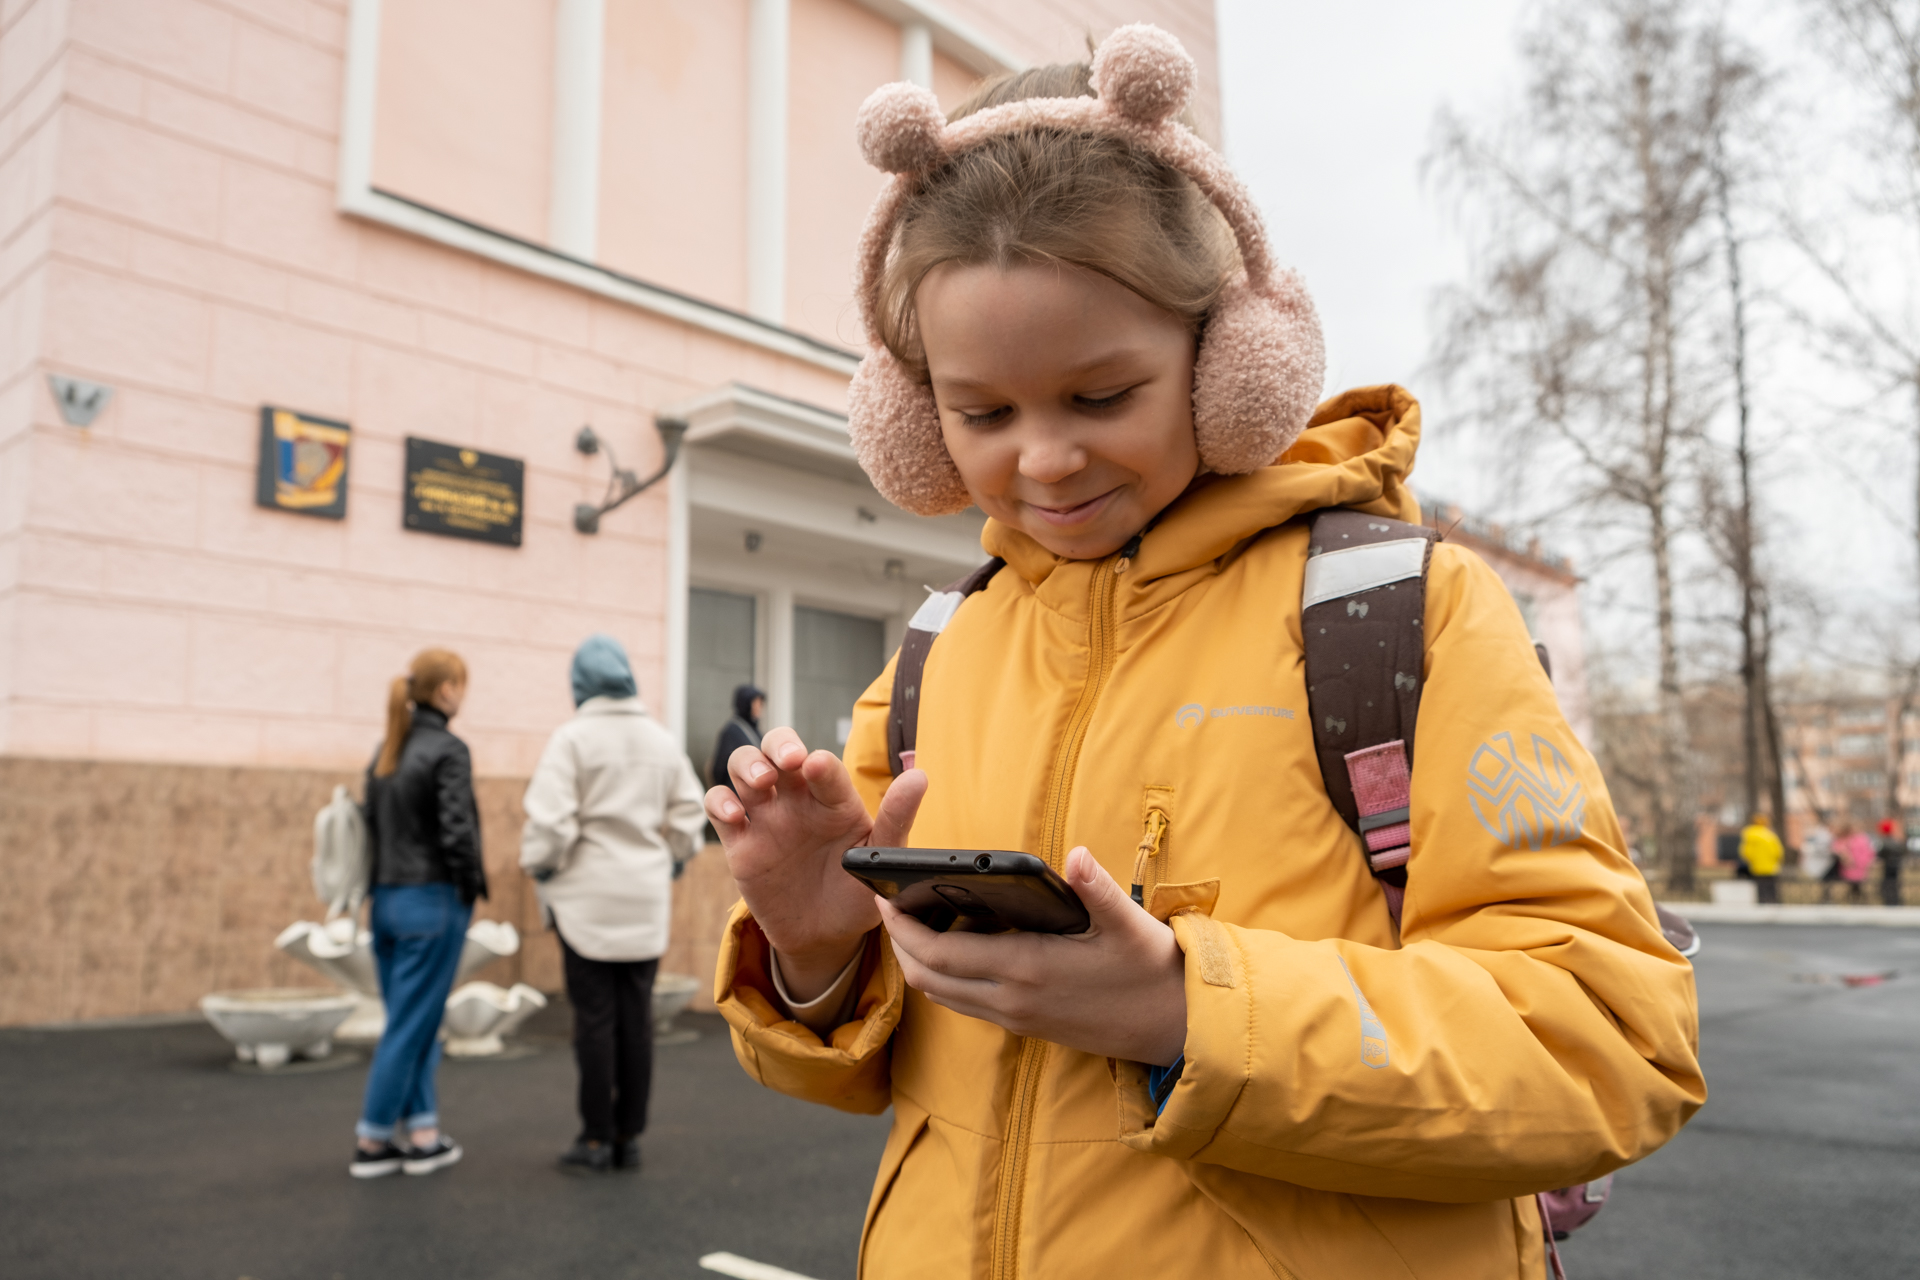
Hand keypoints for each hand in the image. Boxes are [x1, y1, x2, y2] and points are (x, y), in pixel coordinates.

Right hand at [706, 727, 926, 1000]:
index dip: (818, 761)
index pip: (823, 766)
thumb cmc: (858, 892)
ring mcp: (766, 817)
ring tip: (761, 784)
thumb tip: (919, 776)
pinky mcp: (740, 842)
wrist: (826, 936)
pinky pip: (718, 807)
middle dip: (778, 745)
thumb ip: (896, 818)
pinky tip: (734, 816)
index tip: (816, 766)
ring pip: (743, 766)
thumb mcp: (879, 859)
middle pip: (776, 747)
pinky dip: (719, 802)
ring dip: (746, 765)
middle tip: (787, 762)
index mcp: (834, 799)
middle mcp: (798, 799)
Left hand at [877, 846, 1186, 1065]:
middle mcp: (1012, 999)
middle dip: (898, 943)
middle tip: (888, 905)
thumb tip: (1076, 855)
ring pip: (942, 996)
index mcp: (1027, 968)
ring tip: (913, 922)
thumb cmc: (1152, 970)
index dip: (902, 927)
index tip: (884, 895)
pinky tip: (957, 946)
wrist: (1175, 1026)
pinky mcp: (1025, 1026)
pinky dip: (946, 977)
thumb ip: (1097, 888)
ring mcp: (1016, 1017)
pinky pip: (966, 1003)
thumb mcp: (1129, 924)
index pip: (938, 953)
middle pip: (926, 978)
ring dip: (918, 963)